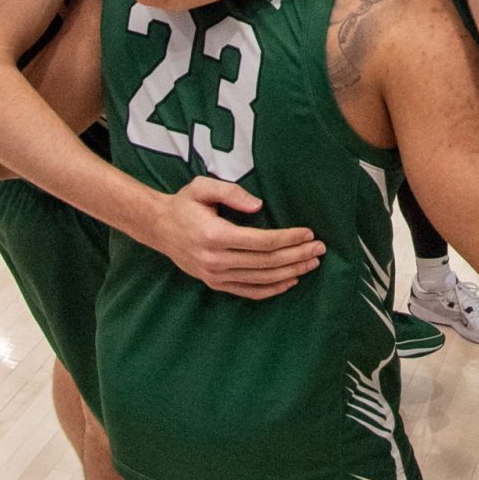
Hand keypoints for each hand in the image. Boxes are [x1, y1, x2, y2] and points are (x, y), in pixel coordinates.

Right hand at [145, 177, 325, 299]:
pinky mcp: (215, 284)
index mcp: (215, 235)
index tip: (309, 233)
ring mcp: (215, 276)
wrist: (158, 227)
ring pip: (261, 279)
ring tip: (311, 264)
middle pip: (266, 262)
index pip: (262, 242)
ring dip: (290, 273)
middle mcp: (216, 260)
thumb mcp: (202, 187)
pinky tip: (290, 282)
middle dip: (297, 256)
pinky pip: (248, 291)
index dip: (289, 239)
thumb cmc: (184, 204)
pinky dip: (271, 290)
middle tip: (320, 249)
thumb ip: (231, 192)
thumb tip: (258, 205)